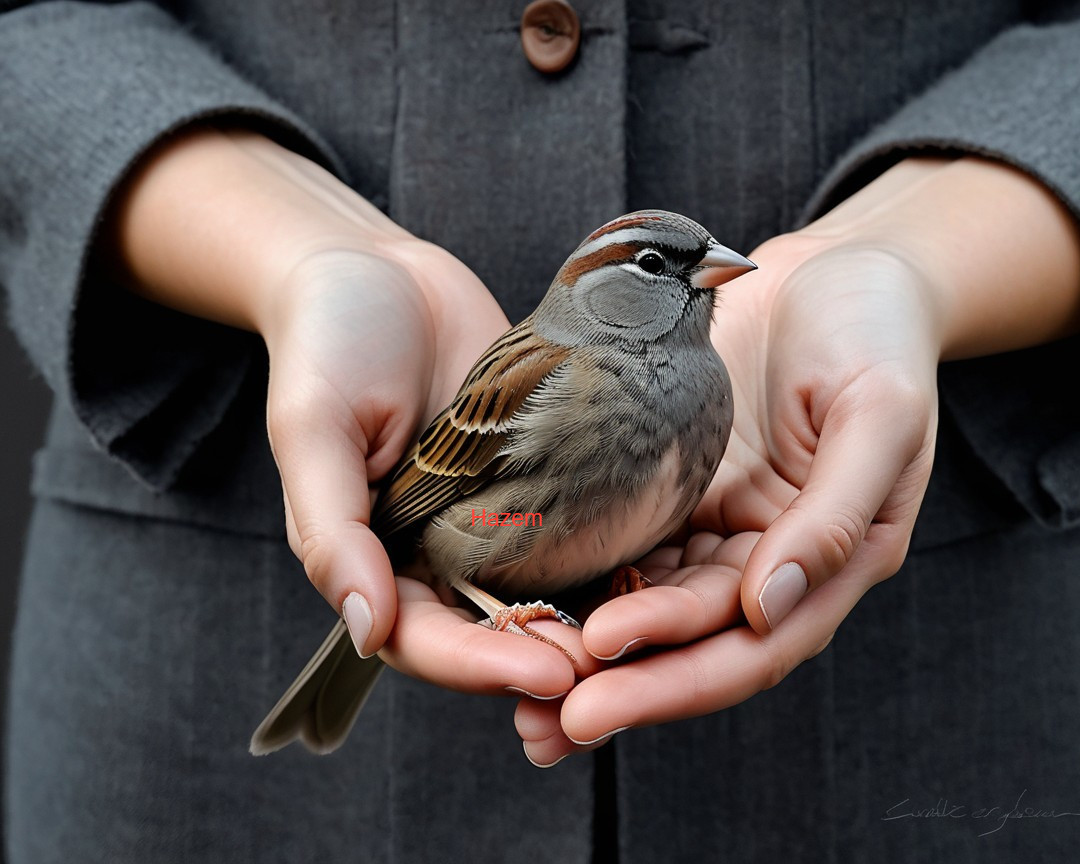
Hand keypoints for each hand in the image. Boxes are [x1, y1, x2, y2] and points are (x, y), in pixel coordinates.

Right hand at [109, 126, 597, 698]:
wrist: (381, 273)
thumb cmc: (331, 340)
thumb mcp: (313, 424)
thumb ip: (332, 525)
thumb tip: (365, 629)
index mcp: (374, 558)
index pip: (424, 638)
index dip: (482, 664)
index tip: (548, 675)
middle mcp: (435, 551)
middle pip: (492, 631)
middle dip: (547, 657)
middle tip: (612, 669)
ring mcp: (490, 516)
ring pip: (538, 591)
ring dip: (586, 621)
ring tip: (647, 634)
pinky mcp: (537, 476)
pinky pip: (572, 526)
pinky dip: (607, 554)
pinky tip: (656, 567)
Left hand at [516, 157, 1079, 764]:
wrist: (831, 272)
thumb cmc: (871, 334)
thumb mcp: (880, 415)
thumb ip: (836, 514)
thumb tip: (771, 606)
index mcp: (825, 561)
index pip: (752, 644)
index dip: (679, 670)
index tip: (602, 679)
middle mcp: (761, 560)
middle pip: (688, 642)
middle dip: (621, 684)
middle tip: (545, 723)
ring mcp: (709, 528)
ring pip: (645, 606)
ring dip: (586, 653)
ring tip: (514, 687)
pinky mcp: (667, 488)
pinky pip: (619, 543)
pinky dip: (578, 582)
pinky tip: (524, 607)